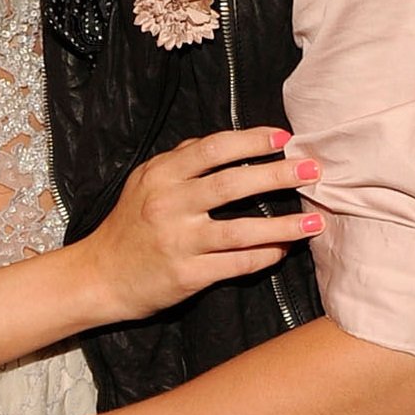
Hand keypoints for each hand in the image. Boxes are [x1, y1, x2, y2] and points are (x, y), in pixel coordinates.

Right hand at [77, 126, 324, 324]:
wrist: (99, 275)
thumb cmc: (130, 224)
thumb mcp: (146, 181)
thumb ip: (182, 159)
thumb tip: (229, 142)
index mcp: (162, 175)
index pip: (213, 149)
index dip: (251, 141)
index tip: (284, 138)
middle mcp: (169, 204)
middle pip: (233, 184)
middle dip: (278, 175)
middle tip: (312, 171)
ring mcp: (178, 241)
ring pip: (241, 230)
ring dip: (283, 225)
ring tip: (314, 222)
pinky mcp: (186, 275)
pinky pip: (235, 264)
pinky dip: (264, 256)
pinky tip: (283, 250)